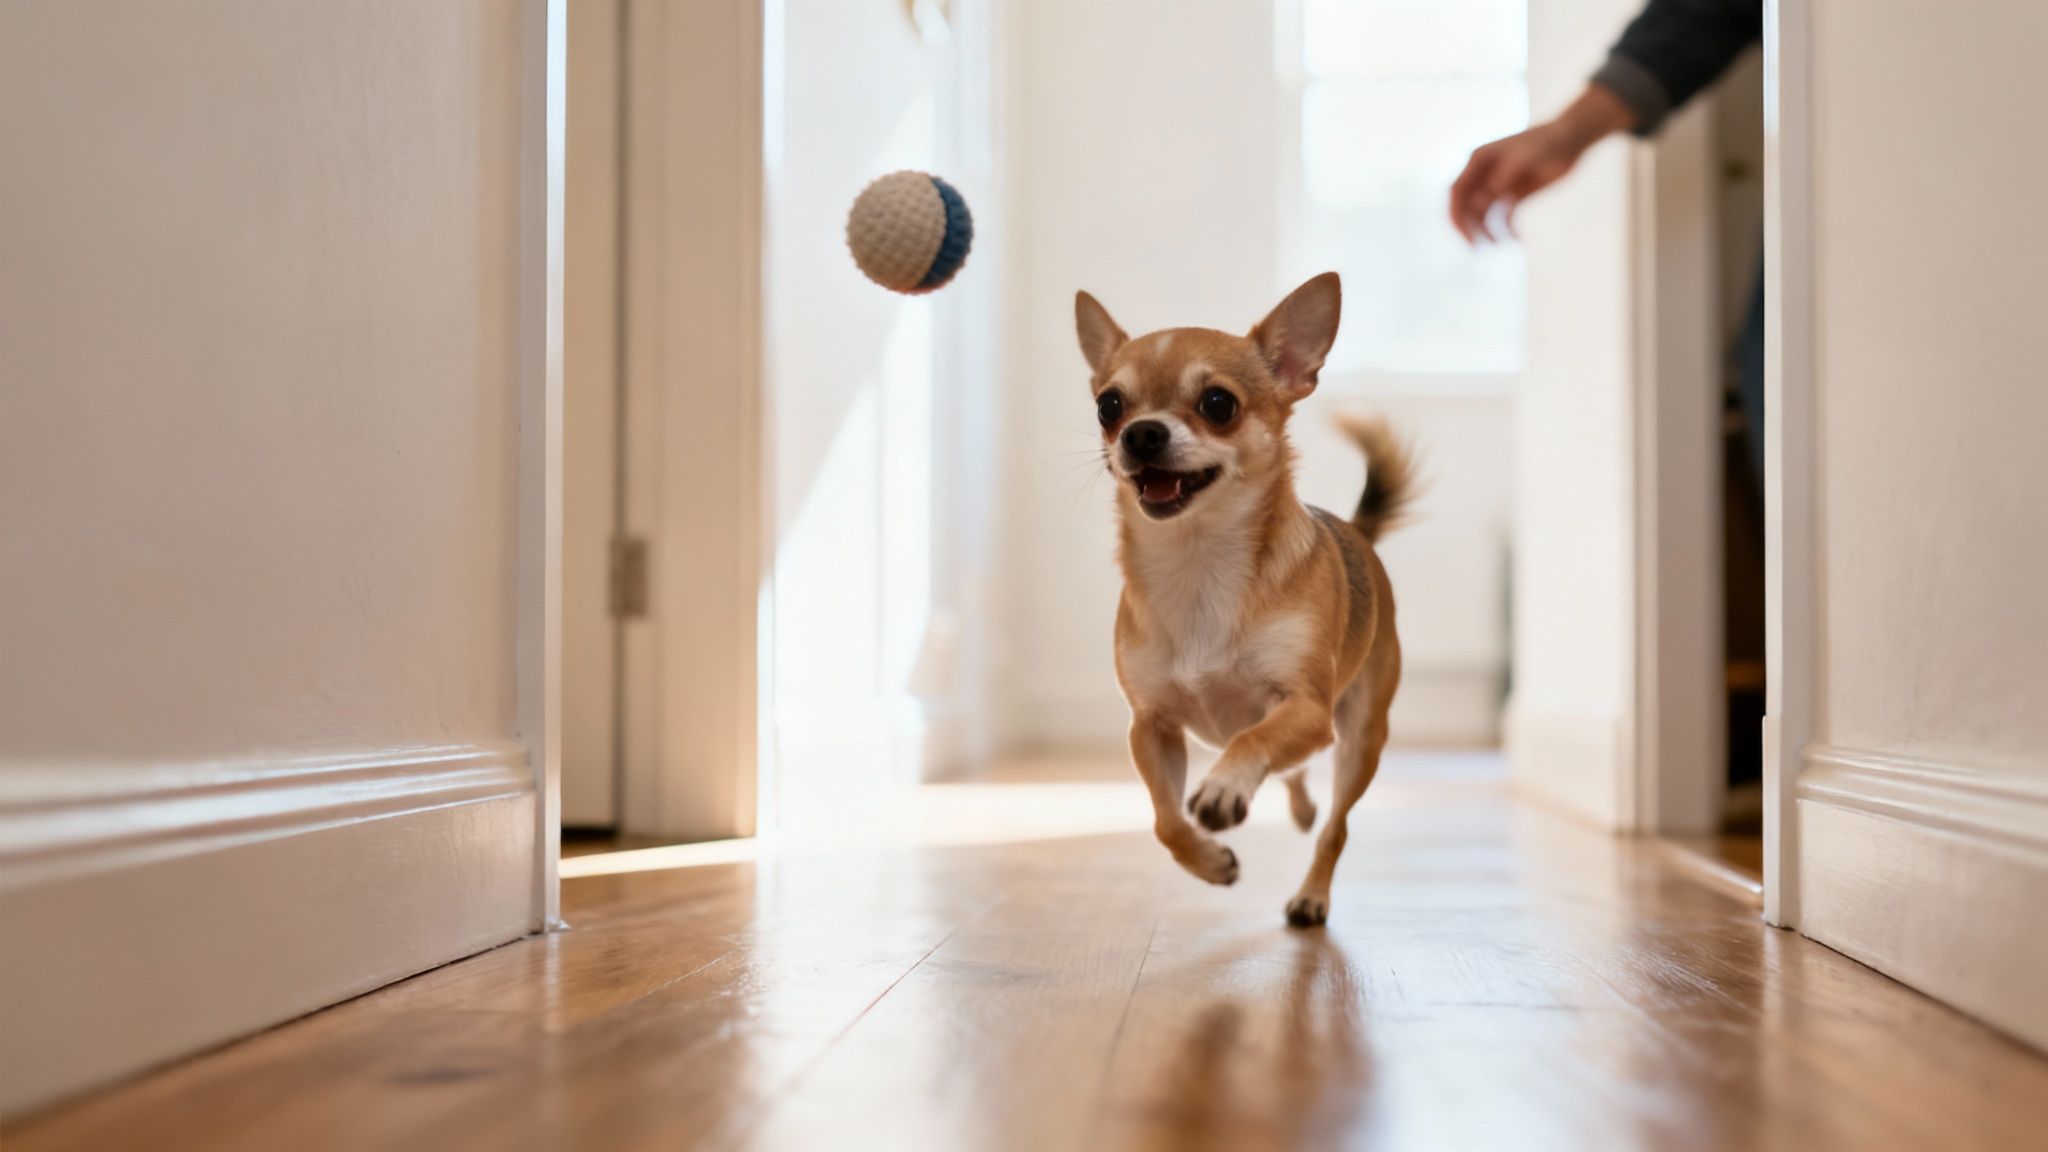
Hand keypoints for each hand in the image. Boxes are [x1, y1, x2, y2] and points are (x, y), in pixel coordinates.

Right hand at [1448, 84, 1634, 243]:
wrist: (1572, 139)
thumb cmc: (1547, 142)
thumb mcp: (1524, 159)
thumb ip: (1500, 180)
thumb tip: (1476, 204)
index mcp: (1478, 160)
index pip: (1457, 192)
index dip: (1457, 215)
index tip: (1467, 237)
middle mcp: (1483, 174)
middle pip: (1466, 207)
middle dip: (1469, 229)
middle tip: (1478, 249)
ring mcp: (1497, 185)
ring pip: (1483, 216)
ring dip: (1490, 232)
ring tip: (1504, 244)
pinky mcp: (1513, 195)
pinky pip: (1503, 218)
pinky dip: (1508, 230)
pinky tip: (1518, 239)